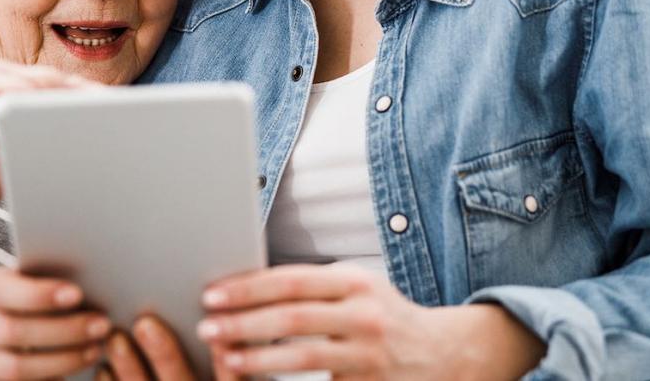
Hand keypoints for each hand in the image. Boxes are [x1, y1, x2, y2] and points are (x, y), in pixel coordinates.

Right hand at [0, 58, 92, 221]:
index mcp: (10, 86)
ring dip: (23, 126)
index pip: (57, 84)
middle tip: (86, 132)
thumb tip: (72, 150)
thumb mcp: (9, 168)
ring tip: (16, 154)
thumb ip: (34, 154)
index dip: (86, 96)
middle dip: (66, 107)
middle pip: (43, 83)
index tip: (118, 111)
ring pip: (15, 92)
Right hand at [0, 268, 230, 380]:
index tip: (78, 293)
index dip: (38, 294)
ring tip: (98, 347)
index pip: (3, 289)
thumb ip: (70, 263)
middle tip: (103, 324)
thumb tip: (113, 235)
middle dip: (62, 329)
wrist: (45, 330)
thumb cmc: (63, 293)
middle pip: (11, 330)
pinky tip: (85, 365)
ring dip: (62, 357)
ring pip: (16, 365)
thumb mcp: (62, 275)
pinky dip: (55, 376)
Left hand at [186, 264, 545, 378]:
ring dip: (256, 357)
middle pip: (292, 317)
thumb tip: (246, 287)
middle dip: (243, 322)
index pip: (292, 280)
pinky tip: (257, 379)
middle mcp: (364, 313)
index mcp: (356, 281)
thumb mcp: (356, 289)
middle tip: (207, 326)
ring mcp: (369, 352)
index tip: (213, 293)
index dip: (249, 287)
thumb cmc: (384, 317)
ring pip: (302, 355)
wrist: (442, 353)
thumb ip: (312, 288)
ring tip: (225, 356)